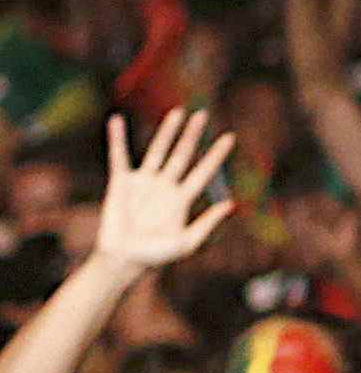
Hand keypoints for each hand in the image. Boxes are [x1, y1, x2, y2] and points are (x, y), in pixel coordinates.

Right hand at [94, 112, 234, 277]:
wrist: (124, 260)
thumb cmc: (156, 256)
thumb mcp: (187, 242)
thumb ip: (208, 223)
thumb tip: (231, 204)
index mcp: (182, 199)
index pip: (204, 172)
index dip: (216, 155)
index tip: (230, 138)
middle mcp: (165, 186)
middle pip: (183, 154)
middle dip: (193, 135)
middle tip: (203, 114)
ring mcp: (143, 182)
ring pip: (158, 150)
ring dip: (167, 131)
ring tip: (178, 112)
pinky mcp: (121, 182)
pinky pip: (119, 156)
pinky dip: (117, 138)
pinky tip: (117, 120)